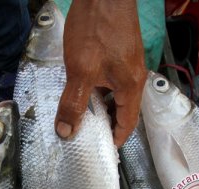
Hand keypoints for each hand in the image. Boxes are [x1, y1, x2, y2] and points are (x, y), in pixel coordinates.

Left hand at [55, 0, 147, 146]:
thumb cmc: (96, 29)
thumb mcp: (80, 71)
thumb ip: (73, 103)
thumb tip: (66, 132)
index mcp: (130, 86)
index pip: (128, 122)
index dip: (116, 137)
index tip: (104, 148)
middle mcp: (133, 77)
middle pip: (121, 109)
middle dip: (105, 123)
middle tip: (86, 134)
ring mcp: (126, 64)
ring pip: (113, 94)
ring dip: (98, 105)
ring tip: (80, 114)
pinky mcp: (117, 53)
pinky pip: (109, 79)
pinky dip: (96, 89)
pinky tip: (81, 88)